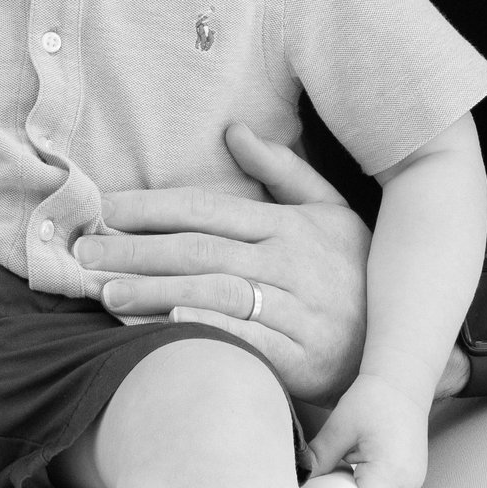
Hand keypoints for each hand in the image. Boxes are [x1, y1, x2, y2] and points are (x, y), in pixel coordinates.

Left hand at [70, 122, 371, 406]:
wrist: (402, 341)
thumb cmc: (355, 273)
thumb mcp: (330, 212)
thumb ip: (283, 172)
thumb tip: (235, 131)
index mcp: (288, 224)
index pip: (207, 208)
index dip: (153, 208)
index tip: (104, 209)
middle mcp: (290, 262)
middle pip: (200, 250)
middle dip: (136, 250)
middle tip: (84, 254)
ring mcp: (298, 310)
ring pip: (216, 292)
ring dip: (156, 292)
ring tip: (106, 293)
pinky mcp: (305, 356)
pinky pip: (249, 341)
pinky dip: (210, 330)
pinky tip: (169, 327)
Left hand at [309, 375, 427, 487]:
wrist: (403, 379)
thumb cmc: (374, 397)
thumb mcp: (339, 427)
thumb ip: (319, 458)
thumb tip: (301, 480)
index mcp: (391, 471)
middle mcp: (407, 483)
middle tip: (322, 486)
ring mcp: (413, 482)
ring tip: (340, 471)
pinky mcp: (412, 477)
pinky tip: (355, 468)